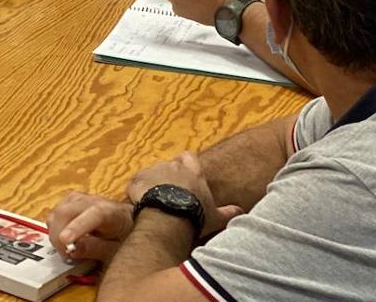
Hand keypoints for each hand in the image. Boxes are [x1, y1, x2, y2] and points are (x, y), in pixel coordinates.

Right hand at [47, 191, 133, 262]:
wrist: (125, 218)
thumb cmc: (122, 234)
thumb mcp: (114, 248)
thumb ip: (95, 249)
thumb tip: (72, 250)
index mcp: (110, 211)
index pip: (94, 214)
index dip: (77, 227)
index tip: (66, 241)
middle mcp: (91, 200)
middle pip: (66, 212)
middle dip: (58, 236)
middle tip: (65, 255)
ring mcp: (78, 198)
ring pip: (56, 213)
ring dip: (55, 234)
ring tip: (66, 248)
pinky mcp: (68, 201)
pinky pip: (54, 214)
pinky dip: (55, 229)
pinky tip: (64, 238)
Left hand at [126, 151, 243, 237]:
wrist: (171, 218)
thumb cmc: (196, 216)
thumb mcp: (216, 216)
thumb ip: (229, 212)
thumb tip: (241, 211)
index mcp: (193, 172)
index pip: (189, 157)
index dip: (185, 163)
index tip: (184, 173)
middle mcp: (173, 167)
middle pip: (169, 165)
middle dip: (167, 176)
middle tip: (168, 193)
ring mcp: (154, 171)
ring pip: (150, 173)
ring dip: (151, 184)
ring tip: (153, 202)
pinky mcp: (137, 180)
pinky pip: (135, 183)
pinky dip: (136, 191)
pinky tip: (138, 204)